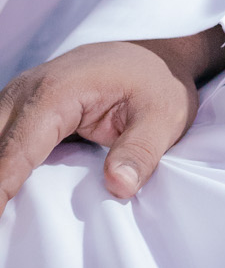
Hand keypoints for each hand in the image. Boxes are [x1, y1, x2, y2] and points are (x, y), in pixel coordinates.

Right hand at [0, 27, 224, 209]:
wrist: (152, 56)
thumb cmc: (156, 84)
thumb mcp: (165, 116)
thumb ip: (141, 151)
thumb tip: (118, 185)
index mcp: (57, 92)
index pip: (15, 150)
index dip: (0, 188)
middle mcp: (28, 91)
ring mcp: (20, 98)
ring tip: (4, 211)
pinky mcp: (21, 110)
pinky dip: (2, 164)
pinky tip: (6, 194)